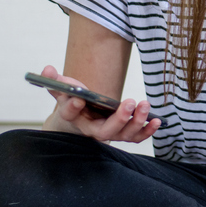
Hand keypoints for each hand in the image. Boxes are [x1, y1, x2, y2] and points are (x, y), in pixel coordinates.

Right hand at [37, 65, 159, 143]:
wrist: (81, 116)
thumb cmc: (73, 99)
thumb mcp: (62, 88)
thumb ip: (55, 80)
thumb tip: (47, 69)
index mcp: (73, 117)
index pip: (70, 114)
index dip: (72, 107)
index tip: (78, 97)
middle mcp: (91, 129)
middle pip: (105, 132)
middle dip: (119, 119)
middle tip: (129, 102)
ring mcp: (109, 133)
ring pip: (123, 135)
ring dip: (136, 122)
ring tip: (144, 104)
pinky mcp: (123, 133)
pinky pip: (136, 137)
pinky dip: (147, 131)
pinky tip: (158, 120)